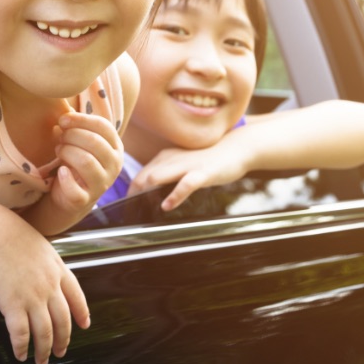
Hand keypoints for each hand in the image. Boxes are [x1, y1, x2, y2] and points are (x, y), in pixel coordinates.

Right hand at [0, 200, 89, 363]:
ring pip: (45, 332)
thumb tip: (48, 275)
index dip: (82, 313)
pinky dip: (22, 347)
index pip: (77, 296)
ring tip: (41, 360)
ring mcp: (33, 296)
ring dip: (44, 350)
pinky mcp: (13, 304)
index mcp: (58, 268)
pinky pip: (21, 334)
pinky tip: (20, 354)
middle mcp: (49, 285)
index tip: (84, 324)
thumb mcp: (41, 245)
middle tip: (60, 351)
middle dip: (63, 340)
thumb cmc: (11, 234)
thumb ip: (48, 263)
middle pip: (63, 320)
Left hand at [49, 112, 123, 214]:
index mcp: (115, 147)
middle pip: (94, 142)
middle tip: (60, 137)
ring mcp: (102, 184)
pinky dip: (65, 179)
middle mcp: (114, 166)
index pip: (103, 126)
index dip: (81, 119)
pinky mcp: (86, 200)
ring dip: (67, 152)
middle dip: (72, 135)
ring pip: (86, 162)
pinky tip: (60, 171)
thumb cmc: (75, 161)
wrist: (69, 196)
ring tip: (58, 150)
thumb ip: (76, 126)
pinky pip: (75, 189)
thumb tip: (66, 109)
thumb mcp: (80, 142)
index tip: (63, 119)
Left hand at [128, 142, 246, 210]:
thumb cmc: (207, 159)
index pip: (140, 175)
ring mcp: (187, 165)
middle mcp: (172, 159)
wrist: (235, 148)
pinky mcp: (203, 172)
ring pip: (158, 176)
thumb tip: (150, 191)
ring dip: (147, 193)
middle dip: (134, 195)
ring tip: (141, 211)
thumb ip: (167, 174)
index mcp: (165, 157)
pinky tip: (167, 206)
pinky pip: (185, 184)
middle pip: (143, 177)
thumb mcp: (182, 164)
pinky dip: (174, 195)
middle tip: (130, 215)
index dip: (131, 192)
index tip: (127, 209)